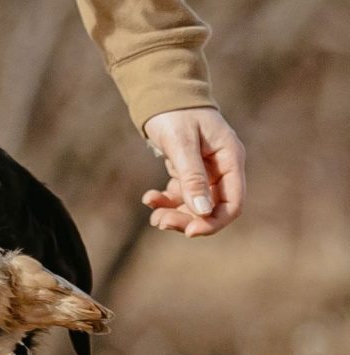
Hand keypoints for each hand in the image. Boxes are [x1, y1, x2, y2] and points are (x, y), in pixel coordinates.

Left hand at [142, 107, 245, 237]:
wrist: (162, 94)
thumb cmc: (175, 113)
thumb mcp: (182, 144)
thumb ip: (192, 177)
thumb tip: (203, 212)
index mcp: (230, 159)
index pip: (233, 203)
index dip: (214, 222)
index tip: (189, 231)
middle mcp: (222, 168)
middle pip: (212, 209)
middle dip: (187, 220)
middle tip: (160, 222)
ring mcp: (206, 172)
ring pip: (195, 207)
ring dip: (174, 215)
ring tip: (153, 215)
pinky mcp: (189, 173)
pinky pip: (180, 197)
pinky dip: (165, 202)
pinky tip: (149, 198)